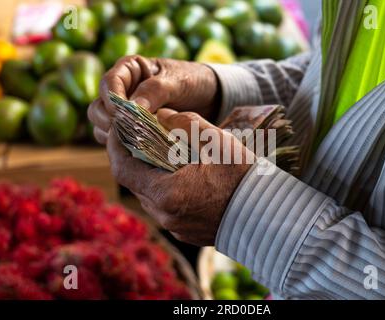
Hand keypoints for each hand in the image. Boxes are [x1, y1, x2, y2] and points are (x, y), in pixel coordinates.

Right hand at [88, 55, 218, 144]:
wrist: (209, 97)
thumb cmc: (194, 81)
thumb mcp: (178, 82)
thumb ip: (155, 91)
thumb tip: (131, 109)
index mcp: (130, 70)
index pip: (109, 84)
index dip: (112, 100)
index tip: (123, 116)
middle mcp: (122, 90)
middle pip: (98, 107)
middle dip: (110, 122)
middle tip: (129, 134)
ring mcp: (124, 112)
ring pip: (103, 126)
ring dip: (115, 137)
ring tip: (136, 144)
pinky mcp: (131, 129)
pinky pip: (117, 140)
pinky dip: (124, 146)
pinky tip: (140, 151)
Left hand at [105, 110, 252, 245]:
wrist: (268, 215)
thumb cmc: (243, 177)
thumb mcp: (216, 141)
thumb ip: (185, 124)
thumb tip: (164, 115)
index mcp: (167, 194)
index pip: (123, 169)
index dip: (117, 145)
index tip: (120, 127)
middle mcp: (165, 215)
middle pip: (135, 182)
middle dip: (134, 157)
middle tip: (141, 136)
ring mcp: (175, 227)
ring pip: (149, 196)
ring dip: (149, 173)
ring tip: (162, 154)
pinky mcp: (185, 232)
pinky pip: (165, 207)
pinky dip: (165, 188)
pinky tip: (181, 175)